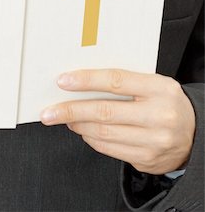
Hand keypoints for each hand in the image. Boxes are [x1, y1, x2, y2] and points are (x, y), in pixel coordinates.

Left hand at [40, 69, 194, 174]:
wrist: (195, 133)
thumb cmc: (165, 102)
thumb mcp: (152, 84)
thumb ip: (122, 82)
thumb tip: (80, 82)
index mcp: (159, 88)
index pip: (115, 81)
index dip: (86, 80)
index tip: (63, 81)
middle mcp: (159, 115)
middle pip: (103, 111)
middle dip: (70, 110)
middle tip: (49, 111)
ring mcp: (154, 141)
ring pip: (103, 132)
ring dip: (77, 125)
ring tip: (65, 117)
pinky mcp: (147, 159)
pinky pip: (108, 149)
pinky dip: (90, 138)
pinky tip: (83, 130)